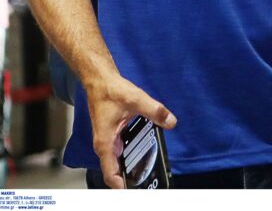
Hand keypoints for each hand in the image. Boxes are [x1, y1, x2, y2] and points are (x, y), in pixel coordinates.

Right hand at [85, 73, 176, 188]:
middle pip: (116, 171)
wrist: (100, 81)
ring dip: (131, 167)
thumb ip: (155, 111)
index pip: (111, 174)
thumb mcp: (137, 100)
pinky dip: (132, 154)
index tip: (135, 191)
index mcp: (105, 143)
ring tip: (150, 170)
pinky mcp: (112, 134)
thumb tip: (171, 122)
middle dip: (130, 179)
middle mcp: (105, 145)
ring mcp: (108, 141)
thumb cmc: (111, 91)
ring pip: (119, 161)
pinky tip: (147, 150)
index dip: (122, 186)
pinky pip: (122, 150)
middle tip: (148, 182)